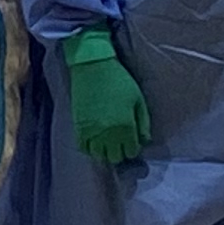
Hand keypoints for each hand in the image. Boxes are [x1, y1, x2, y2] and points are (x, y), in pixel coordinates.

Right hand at [64, 27, 151, 166]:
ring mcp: (92, 131)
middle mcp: (109, 133)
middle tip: (121, 141)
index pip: (131, 151)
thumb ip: (143, 123)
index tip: (132, 141)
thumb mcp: (138, 99)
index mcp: (126, 126)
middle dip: (121, 151)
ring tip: (108, 141)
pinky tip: (95, 140)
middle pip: (116, 157)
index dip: (134, 148)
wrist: (93, 67)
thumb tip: (145, 141)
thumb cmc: (119, 81)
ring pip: (99, 155)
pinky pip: (83, 147)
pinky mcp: (79, 126)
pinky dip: (90, 148)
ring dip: (105, 151)